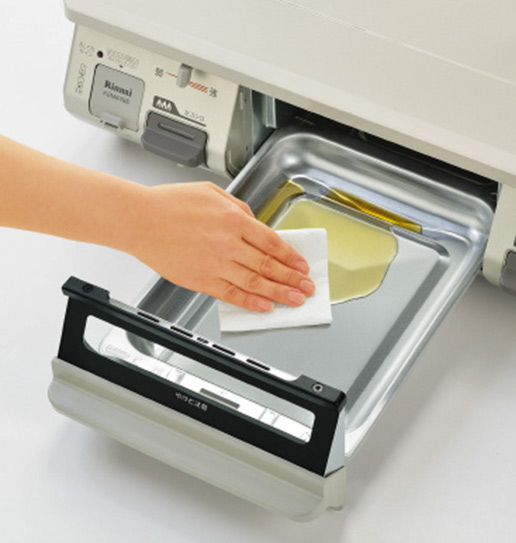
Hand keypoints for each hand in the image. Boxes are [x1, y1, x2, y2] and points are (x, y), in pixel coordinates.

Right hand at [130, 182, 314, 311]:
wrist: (138, 219)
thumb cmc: (170, 204)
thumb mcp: (211, 192)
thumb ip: (238, 207)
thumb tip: (256, 222)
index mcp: (234, 219)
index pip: (272, 242)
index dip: (291, 256)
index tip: (302, 265)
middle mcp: (228, 242)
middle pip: (269, 264)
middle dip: (292, 278)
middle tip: (306, 287)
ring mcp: (215, 263)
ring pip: (255, 281)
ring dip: (279, 292)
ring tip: (294, 299)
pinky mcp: (201, 279)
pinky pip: (231, 293)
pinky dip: (250, 302)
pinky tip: (264, 306)